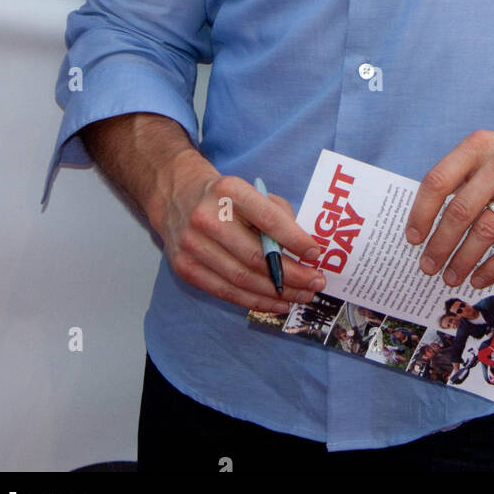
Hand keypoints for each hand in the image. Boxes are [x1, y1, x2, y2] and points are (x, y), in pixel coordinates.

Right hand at [153, 149, 326, 312]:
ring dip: (277, 293)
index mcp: (228, 191)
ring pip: (242, 280)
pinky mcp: (184, 268)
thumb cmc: (225, 197)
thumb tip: (303, 251)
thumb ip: (278, 214)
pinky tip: (278, 303)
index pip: (267, 219)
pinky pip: (225, 292)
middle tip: (316, 283)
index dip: (294, 240)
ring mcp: (191, 245)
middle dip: (292, 275)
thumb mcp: (252, 191)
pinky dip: (255, 301)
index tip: (316, 254)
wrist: (177, 196)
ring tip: (303, 296)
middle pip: (255, 257)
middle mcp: (206, 218)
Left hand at [405, 108, 493, 289]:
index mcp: (479, 146)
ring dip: (463, 260)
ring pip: (484, 233)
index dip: (421, 213)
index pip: (438, 181)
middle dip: (439, 245)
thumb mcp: (491, 147)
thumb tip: (431, 217)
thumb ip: (464, 174)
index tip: (413, 237)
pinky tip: (480, 277)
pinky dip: (493, 267)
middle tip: (428, 266)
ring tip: (450, 276)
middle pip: (459, 212)